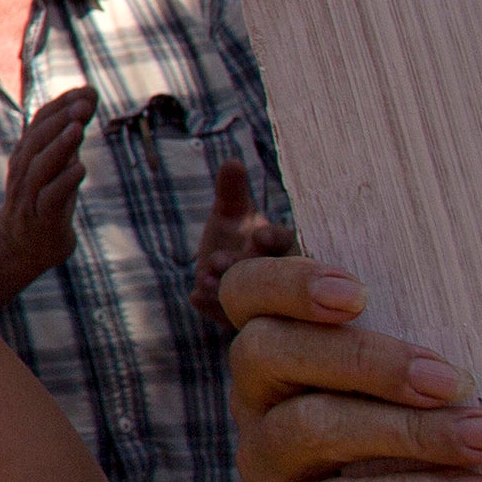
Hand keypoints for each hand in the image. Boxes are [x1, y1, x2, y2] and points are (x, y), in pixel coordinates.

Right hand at [0, 89, 91, 282]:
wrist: (22, 247)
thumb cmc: (45, 201)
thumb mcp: (57, 165)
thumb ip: (69, 136)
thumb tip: (86, 99)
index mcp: (27, 153)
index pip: (40, 121)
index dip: (63, 104)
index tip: (88, 90)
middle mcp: (23, 170)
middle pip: (38, 139)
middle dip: (61, 120)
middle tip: (84, 104)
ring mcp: (29, 195)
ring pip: (40, 166)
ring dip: (59, 146)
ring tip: (78, 128)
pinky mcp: (40, 218)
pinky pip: (49, 198)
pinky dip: (64, 182)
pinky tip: (80, 168)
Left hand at [187, 156, 297, 318]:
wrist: (221, 272)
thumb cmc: (235, 236)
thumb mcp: (231, 213)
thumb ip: (231, 191)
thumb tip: (232, 161)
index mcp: (283, 249)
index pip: (288, 244)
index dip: (276, 240)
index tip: (260, 235)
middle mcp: (281, 278)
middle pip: (272, 275)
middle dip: (246, 267)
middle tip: (220, 260)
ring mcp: (265, 302)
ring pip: (252, 300)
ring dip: (227, 289)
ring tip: (205, 277)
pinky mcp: (244, 319)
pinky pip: (229, 318)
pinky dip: (211, 307)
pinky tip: (194, 295)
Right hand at [221, 251, 481, 481]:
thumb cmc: (410, 447)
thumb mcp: (398, 389)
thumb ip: (406, 347)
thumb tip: (468, 311)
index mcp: (276, 349)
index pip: (247, 294)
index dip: (288, 283)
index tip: (358, 294)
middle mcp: (253, 400)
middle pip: (270, 352)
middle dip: (366, 360)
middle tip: (453, 382)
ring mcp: (261, 463)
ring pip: (307, 427)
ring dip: (409, 431)